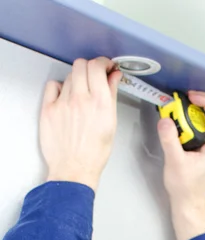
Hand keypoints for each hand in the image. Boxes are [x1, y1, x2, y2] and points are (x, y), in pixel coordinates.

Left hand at [40, 57, 122, 192]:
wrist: (74, 169)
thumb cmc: (94, 152)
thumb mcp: (111, 123)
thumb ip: (112, 95)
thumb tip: (114, 77)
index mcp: (100, 103)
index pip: (97, 66)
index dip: (102, 62)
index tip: (105, 67)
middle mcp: (81, 99)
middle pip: (81, 65)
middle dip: (89, 68)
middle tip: (93, 77)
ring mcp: (62, 103)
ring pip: (68, 76)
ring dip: (76, 80)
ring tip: (80, 96)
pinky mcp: (48, 109)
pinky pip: (52, 86)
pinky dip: (59, 88)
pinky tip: (64, 98)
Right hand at [157, 91, 204, 215]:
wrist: (187, 204)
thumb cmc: (185, 188)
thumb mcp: (175, 162)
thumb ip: (170, 139)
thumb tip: (165, 120)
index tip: (191, 97)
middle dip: (197, 105)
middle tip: (181, 102)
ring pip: (204, 123)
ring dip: (191, 114)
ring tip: (176, 111)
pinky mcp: (201, 151)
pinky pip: (198, 131)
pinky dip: (188, 125)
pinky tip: (176, 126)